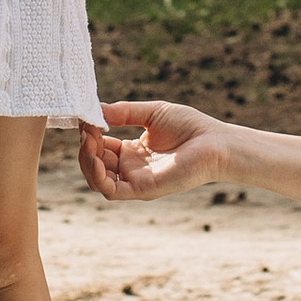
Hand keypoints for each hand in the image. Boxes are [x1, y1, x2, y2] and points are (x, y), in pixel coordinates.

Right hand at [78, 100, 234, 202]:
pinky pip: (111, 190)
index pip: (100, 148)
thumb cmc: (190, 127)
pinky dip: (97, 176)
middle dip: (85, 147)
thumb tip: (95, 110)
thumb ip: (123, 112)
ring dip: (87, 161)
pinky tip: (96, 157)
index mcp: (133, 153)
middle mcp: (132, 169)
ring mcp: (136, 181)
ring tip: (90, 140)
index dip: (89, 135)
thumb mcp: (151, 113)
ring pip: (97, 180)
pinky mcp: (143, 189)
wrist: (215, 143)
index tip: (86, 118)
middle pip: (94, 165)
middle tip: (87, 129)